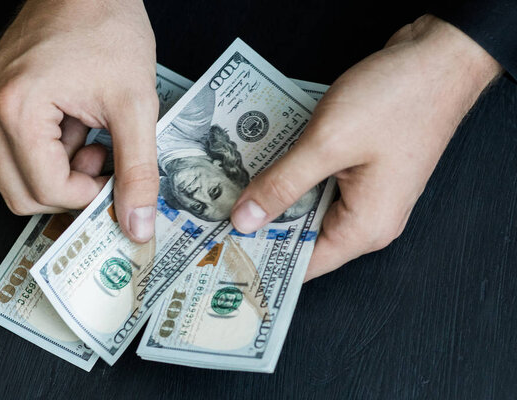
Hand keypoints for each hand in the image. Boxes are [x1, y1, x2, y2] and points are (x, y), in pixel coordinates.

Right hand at [0, 0, 158, 241]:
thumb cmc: (107, 26)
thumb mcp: (135, 105)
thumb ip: (138, 171)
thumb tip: (138, 222)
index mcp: (16, 109)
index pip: (45, 190)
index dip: (88, 196)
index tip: (114, 182)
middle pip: (21, 194)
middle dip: (70, 190)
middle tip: (104, 167)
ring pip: (19, 177)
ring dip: (62, 171)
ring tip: (94, 139)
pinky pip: (19, 152)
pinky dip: (53, 153)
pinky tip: (80, 127)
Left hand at [230, 15, 501, 280]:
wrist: (439, 57)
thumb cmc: (398, 99)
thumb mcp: (328, 144)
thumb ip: (283, 185)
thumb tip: (246, 220)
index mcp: (365, 228)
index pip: (303, 264)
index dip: (262, 259)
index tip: (225, 251)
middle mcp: (368, 219)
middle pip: (303, 236)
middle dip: (263, 225)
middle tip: (219, 215)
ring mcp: (367, 194)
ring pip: (309, 207)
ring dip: (277, 196)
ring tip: (235, 188)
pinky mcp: (362, 170)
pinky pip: (320, 183)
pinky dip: (294, 175)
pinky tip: (268, 163)